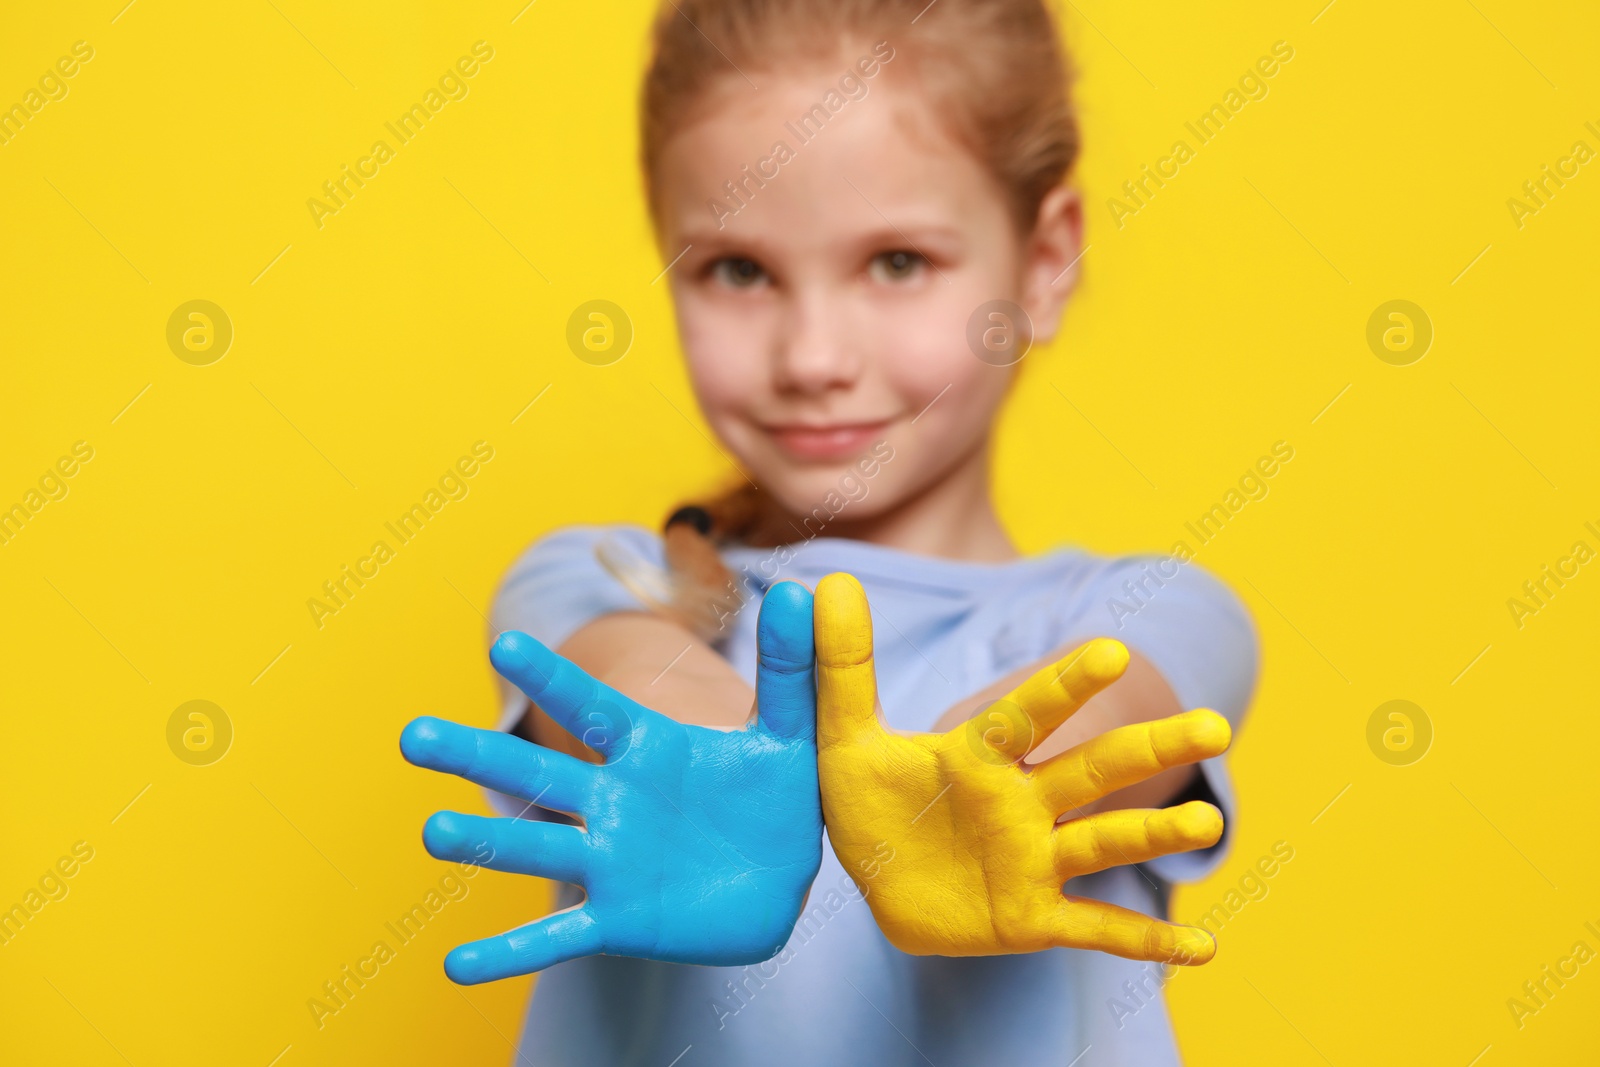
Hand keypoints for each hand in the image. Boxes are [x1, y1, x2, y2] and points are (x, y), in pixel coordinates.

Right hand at [399, 580, 821, 983]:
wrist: (780, 880)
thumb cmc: (774, 796)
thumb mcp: (790, 733)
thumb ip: (790, 669)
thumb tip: (804, 592)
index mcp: (650, 750)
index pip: (595, 709)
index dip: (555, 680)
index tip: (507, 644)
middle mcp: (615, 802)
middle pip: (540, 775)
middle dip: (479, 756)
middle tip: (413, 736)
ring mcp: (611, 862)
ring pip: (537, 850)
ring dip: (486, 844)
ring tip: (430, 833)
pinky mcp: (618, 920)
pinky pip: (557, 940)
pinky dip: (507, 954)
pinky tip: (456, 966)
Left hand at [814, 572, 1229, 963]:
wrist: (880, 881)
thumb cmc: (873, 800)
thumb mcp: (844, 738)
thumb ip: (840, 666)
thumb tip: (828, 581)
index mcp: (979, 757)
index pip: (1026, 716)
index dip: (1065, 686)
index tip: (1111, 652)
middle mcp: (1022, 803)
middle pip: (1092, 771)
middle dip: (1149, 749)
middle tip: (1214, 725)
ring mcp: (1034, 861)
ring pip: (1104, 842)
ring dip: (1155, 833)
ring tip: (1208, 820)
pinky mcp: (1034, 918)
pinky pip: (1098, 930)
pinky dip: (1149, 939)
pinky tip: (1205, 950)